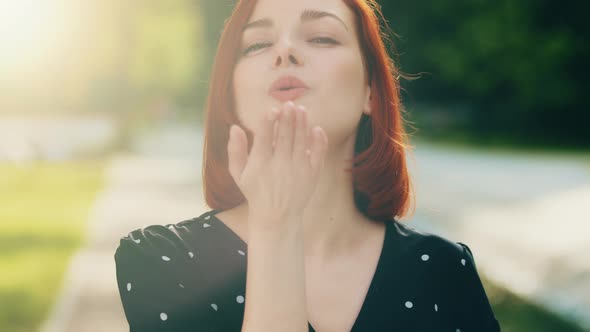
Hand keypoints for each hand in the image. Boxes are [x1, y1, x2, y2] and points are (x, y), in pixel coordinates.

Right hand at [227, 101, 327, 228]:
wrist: (277, 217)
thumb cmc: (255, 191)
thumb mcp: (238, 174)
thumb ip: (236, 150)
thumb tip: (235, 127)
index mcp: (260, 164)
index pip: (263, 139)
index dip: (268, 123)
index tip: (272, 110)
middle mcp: (279, 167)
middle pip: (284, 137)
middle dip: (287, 119)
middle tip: (289, 104)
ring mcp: (297, 171)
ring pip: (301, 142)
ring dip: (301, 124)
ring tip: (301, 110)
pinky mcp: (311, 176)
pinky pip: (317, 155)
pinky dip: (318, 141)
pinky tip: (316, 128)